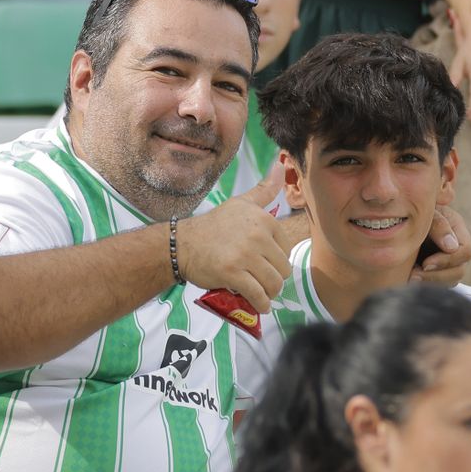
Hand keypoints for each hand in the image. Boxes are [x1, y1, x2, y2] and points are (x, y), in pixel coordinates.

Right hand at [176, 177, 296, 311]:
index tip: (263, 262)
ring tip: (260, 292)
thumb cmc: (214, 226)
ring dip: (269, 293)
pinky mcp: (233, 273)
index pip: (287, 249)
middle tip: (261, 280)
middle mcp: (257, 235)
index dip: (277, 259)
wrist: (183, 244)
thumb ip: (264, 190)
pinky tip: (258, 305)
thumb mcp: (241, 203)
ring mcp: (245, 255)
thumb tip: (281, 166)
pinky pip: (258, 295)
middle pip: (283, 268)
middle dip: (274, 278)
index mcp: (263, 220)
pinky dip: (261, 304)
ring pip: (274, 284)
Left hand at [411, 206, 470, 286]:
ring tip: (410, 278)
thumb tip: (452, 248)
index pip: (465, 251)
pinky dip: (426, 285)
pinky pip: (438, 285)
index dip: (447, 260)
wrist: (392, 218)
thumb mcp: (426, 212)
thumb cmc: (410, 209)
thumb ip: (438, 224)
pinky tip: (409, 279)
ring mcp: (449, 260)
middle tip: (413, 276)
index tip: (425, 264)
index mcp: (458, 228)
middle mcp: (457, 246)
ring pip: (450, 281)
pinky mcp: (437, 271)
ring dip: (430, 283)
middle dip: (437, 276)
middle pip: (459, 270)